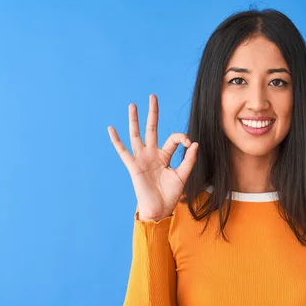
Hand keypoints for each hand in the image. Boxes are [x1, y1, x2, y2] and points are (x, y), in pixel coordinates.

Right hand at [108, 94, 198, 220]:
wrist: (160, 209)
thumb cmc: (170, 194)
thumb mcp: (182, 175)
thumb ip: (188, 160)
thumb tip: (194, 144)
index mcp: (165, 156)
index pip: (173, 139)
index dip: (182, 138)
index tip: (189, 143)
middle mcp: (152, 154)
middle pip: (152, 129)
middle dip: (153, 113)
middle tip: (153, 97)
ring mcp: (142, 158)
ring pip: (137, 135)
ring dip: (135, 120)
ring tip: (133, 105)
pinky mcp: (133, 166)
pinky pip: (123, 151)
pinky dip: (116, 140)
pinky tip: (111, 129)